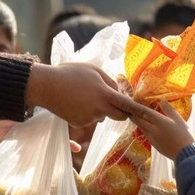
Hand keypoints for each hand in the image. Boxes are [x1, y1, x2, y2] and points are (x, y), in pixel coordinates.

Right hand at [26, 62, 147, 126]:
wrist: (46, 86)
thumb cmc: (70, 73)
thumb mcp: (93, 70)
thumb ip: (109, 81)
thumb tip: (118, 92)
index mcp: (104, 94)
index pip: (127, 105)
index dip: (139, 110)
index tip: (149, 115)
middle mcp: (99, 109)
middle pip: (119, 116)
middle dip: (120, 112)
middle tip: (114, 102)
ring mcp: (89, 118)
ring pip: (102, 116)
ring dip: (99, 109)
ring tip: (82, 95)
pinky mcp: (79, 123)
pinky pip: (89, 119)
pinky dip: (86, 113)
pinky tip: (75, 102)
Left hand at [132, 101, 194, 158]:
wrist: (186, 154)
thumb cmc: (185, 135)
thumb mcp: (179, 120)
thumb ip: (169, 110)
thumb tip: (162, 100)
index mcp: (160, 122)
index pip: (146, 112)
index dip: (138, 107)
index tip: (132, 103)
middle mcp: (154, 130)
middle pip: (140, 120)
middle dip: (134, 114)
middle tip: (129, 109)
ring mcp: (152, 138)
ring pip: (141, 128)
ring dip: (137, 122)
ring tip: (133, 116)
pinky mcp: (154, 144)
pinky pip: (145, 134)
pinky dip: (142, 128)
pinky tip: (143, 126)